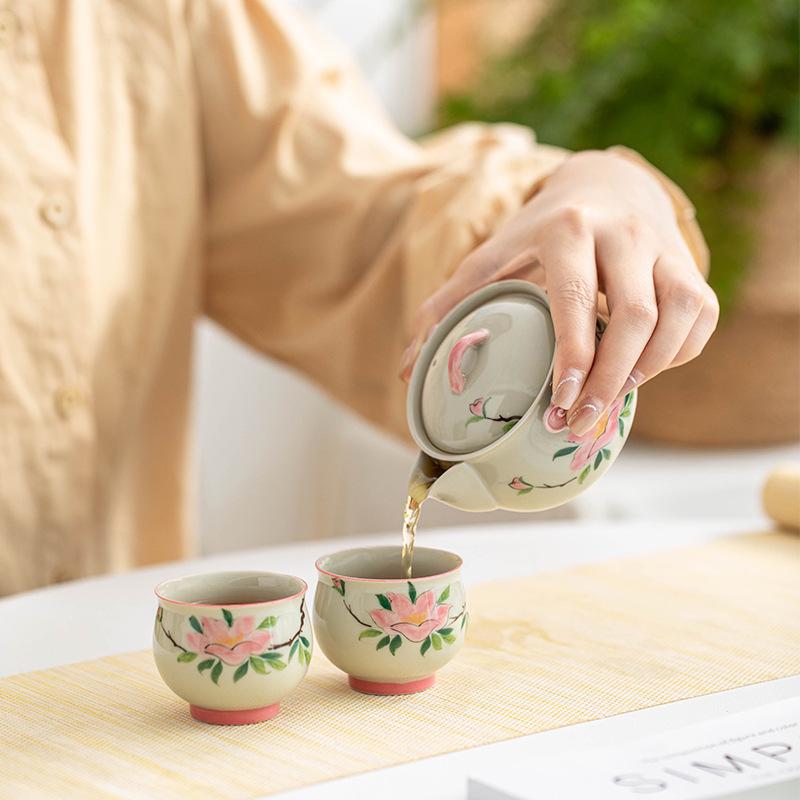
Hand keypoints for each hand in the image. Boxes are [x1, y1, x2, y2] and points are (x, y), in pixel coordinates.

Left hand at [400, 150, 718, 434]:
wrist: (607, 183)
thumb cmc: (540, 232)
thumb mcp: (492, 256)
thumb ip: (447, 305)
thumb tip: (407, 369)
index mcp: (568, 228)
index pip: (576, 296)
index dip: (573, 353)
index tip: (560, 402)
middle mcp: (624, 233)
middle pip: (635, 315)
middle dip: (609, 379)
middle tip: (579, 422)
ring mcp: (664, 249)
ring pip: (677, 317)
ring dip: (647, 370)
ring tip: (607, 402)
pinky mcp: (690, 266)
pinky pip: (700, 318)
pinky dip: (677, 354)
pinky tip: (641, 371)